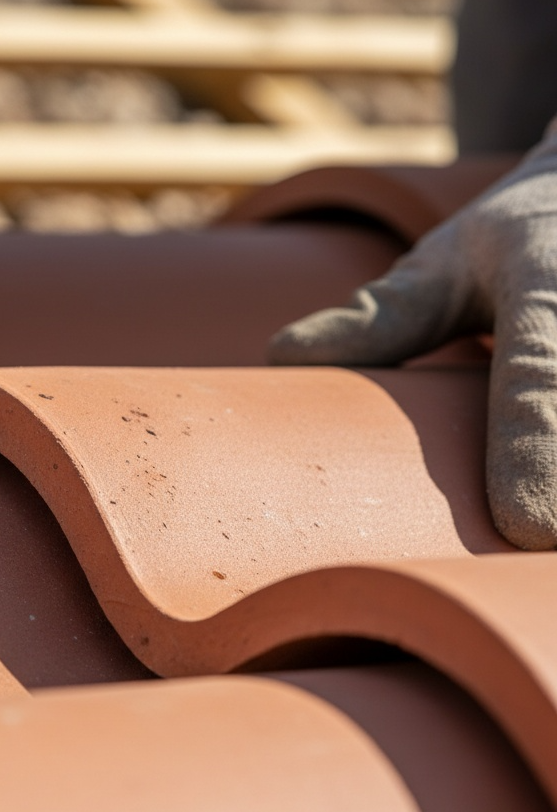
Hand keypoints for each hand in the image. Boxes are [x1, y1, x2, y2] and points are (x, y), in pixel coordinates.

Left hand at [269, 137, 556, 549]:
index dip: (537, 446)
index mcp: (550, 276)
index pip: (545, 372)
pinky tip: (556, 561)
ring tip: (547, 575)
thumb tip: (282, 358)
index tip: (529, 528)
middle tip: (545, 570)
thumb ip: (385, 315)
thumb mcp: (449, 258)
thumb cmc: (521, 236)